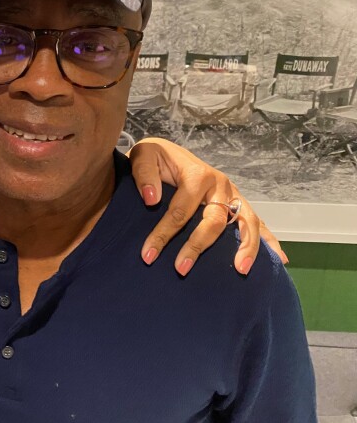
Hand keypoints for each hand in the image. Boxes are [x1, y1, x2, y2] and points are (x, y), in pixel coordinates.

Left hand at [128, 137, 287, 275]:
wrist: (166, 152)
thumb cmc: (155, 157)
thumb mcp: (143, 155)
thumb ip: (144, 174)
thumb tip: (151, 199)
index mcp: (197, 174)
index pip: (181, 210)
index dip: (163, 234)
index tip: (147, 255)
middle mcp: (220, 184)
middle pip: (214, 220)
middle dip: (197, 246)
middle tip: (181, 269)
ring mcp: (232, 194)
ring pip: (246, 222)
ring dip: (246, 247)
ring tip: (240, 270)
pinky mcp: (237, 202)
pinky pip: (257, 223)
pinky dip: (269, 240)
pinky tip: (279, 260)